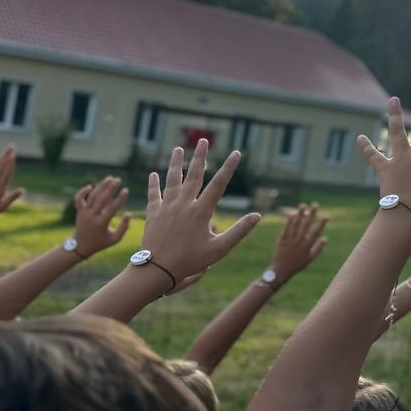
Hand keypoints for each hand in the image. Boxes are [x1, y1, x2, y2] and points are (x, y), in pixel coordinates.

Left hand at [0, 147, 22, 226]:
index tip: (13, 155)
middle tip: (12, 146)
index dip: (10, 165)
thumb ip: (10, 198)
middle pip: (1, 167)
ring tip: (7, 149)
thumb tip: (22, 190)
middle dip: (7, 156)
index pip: (6, 175)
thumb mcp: (0, 208)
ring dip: (2, 157)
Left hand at [70, 176, 130, 256]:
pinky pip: (79, 199)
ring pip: (92, 196)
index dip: (120, 198)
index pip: (112, 208)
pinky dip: (82, 191)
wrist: (80, 247)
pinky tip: (90, 186)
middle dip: (110, 188)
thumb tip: (129, 214)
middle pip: (101, 199)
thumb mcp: (115, 239)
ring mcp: (84, 213)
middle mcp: (92, 216)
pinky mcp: (79, 211)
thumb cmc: (100, 243)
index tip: (126, 190)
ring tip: (110, 178)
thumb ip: (124, 227)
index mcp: (101, 223)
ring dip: (101, 186)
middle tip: (118, 179)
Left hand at [140, 139, 260, 282]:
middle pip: (194, 175)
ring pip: (172, 180)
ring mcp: (167, 207)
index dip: (229, 167)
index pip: (219, 184)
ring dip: (176, 163)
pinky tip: (154, 174)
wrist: (156, 269)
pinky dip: (154, 184)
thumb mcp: (220, 249)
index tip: (236, 153)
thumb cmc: (190, 261)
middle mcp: (184, 204)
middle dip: (200, 156)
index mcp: (201, 211)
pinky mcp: (153, 214)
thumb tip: (257, 215)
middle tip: (204, 141)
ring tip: (178, 149)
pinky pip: (154, 195)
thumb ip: (239, 231)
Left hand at [271, 203, 327, 282]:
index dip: (321, 224)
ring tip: (303, 205)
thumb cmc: (296, 265)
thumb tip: (325, 238)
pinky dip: (290, 220)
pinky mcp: (281, 239)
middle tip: (315, 204)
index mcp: (307, 246)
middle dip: (312, 214)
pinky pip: (286, 227)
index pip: (316, 232)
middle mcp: (299, 242)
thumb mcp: (309, 259)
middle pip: (306, 225)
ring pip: (296, 224)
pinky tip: (293, 213)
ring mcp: (290, 240)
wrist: (280, 271)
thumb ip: (318, 248)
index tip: (326, 216)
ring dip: (300, 213)